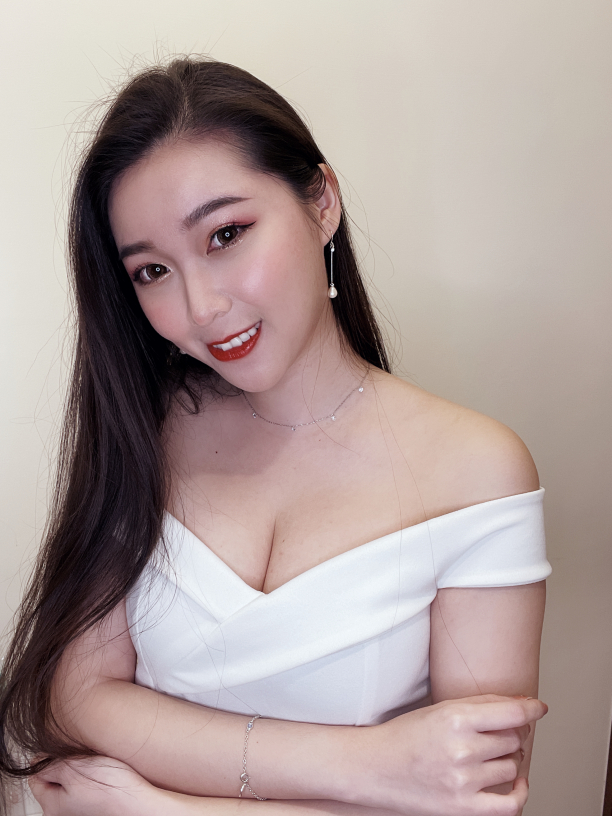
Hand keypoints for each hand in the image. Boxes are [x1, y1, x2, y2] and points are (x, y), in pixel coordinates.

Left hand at [29, 756, 160, 815]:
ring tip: (95, 767)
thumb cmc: (111, 788)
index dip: (47, 760)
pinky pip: (84, 792)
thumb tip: (36, 762)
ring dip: (79, 774)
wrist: (139, 804)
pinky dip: (91, 782)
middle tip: (82, 759)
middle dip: (64, 767)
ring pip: (70, 786)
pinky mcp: (93, 810)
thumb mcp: (75, 768)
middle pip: (53, 783)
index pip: (35, 779)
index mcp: (51, 806)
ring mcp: (78, 813)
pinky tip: (103, 778)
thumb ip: (49, 765)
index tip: (62, 753)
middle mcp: (62, 814)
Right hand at [346, 694, 546, 815]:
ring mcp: (464, 781)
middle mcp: (462, 750)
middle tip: (494, 732)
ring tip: (488, 754)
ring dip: (508, 759)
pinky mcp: (463, 807)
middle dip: (510, 733)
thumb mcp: (441, 709)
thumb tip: (526, 705)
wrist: (376, 767)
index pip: (513, 714)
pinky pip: (511, 804)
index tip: (538, 708)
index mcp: (455, 718)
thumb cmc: (406, 735)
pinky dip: (521, 792)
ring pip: (513, 767)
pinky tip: (516, 782)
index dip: (532, 710)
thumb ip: (483, 705)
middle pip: (514, 739)